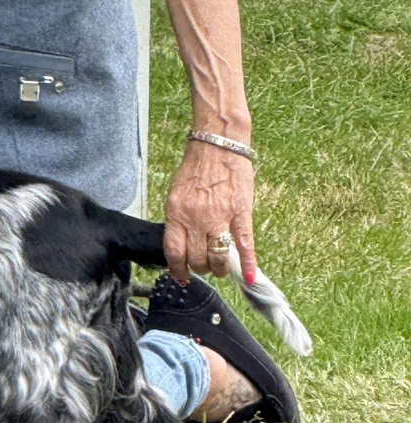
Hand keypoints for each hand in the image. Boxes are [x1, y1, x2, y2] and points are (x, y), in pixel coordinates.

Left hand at [163, 140, 256, 283]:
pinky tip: (248, 277)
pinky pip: (245, 244)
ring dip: (219, 268)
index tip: (181, 276)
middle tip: (204, 267)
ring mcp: (219, 217)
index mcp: (176, 213)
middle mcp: (196, 218)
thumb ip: (178, 220)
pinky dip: (247, 263)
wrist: (217, 145)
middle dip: (200, 268)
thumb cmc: (195, 169)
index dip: (177, 269)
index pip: (174, 252)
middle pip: (197, 258)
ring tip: (219, 268)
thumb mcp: (176, 195)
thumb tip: (181, 245)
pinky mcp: (241, 213)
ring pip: (218, 256)